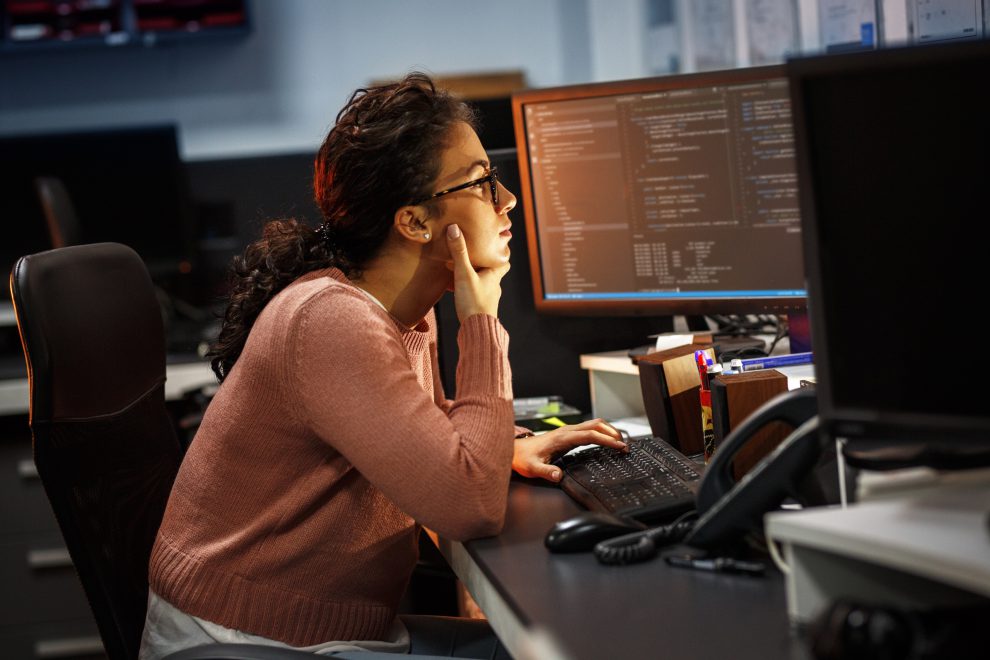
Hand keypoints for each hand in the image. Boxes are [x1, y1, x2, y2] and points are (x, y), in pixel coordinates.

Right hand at [446, 223, 509, 321]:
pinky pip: (475, 295)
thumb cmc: (473, 302)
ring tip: (460, 272)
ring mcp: (488, 299)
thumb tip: (454, 228)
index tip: (493, 246)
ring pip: (483, 284)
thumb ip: (459, 252)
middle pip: (492, 273)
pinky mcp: (480, 309)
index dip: (500, 254)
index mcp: (494, 276)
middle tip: (472, 257)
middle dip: (483, 265)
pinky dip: (469, 291)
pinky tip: (457, 291)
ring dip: (474, 278)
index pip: (504, 262)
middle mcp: (494, 287)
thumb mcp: (464, 274)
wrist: (476, 331)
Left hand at [512, 419, 627, 482]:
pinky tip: (606, 441)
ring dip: (608, 430)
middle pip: (596, 425)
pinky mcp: (568, 435)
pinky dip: (601, 432)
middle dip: (612, 433)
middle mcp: (567, 431)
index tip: (619, 446)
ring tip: (620, 442)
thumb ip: (546, 471)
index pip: (590, 435)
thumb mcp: (533, 468)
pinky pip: (589, 429)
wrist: (516, 451)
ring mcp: (568, 431)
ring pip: (593, 424)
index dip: (606, 440)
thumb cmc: (524, 459)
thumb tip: (558, 475)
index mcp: (563, 437)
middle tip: (625, 445)